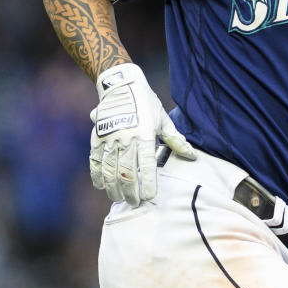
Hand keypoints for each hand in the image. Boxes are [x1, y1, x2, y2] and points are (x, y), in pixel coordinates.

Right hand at [89, 63, 195, 205]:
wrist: (121, 84)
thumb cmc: (146, 102)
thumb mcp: (163, 119)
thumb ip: (176, 140)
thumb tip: (192, 156)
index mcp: (145, 134)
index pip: (147, 164)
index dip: (148, 182)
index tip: (150, 197)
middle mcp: (126, 138)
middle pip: (126, 172)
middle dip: (130, 191)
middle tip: (135, 203)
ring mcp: (110, 138)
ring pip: (110, 169)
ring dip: (113, 187)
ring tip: (118, 199)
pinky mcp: (97, 136)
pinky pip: (95, 160)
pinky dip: (97, 175)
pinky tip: (101, 186)